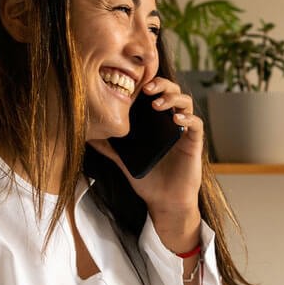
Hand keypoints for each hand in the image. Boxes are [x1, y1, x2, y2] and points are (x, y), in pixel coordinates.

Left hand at [89, 77, 203, 251]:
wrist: (165, 201)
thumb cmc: (148, 180)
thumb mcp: (124, 161)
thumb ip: (109, 147)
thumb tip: (87, 137)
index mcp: (155, 121)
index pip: (154, 93)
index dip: (147, 82)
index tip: (132, 83)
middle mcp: (171, 121)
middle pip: (172, 90)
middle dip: (161, 84)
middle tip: (147, 88)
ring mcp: (184, 130)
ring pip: (185, 101)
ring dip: (173, 98)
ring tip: (157, 104)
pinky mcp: (194, 141)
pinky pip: (196, 123)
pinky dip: (188, 117)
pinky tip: (176, 119)